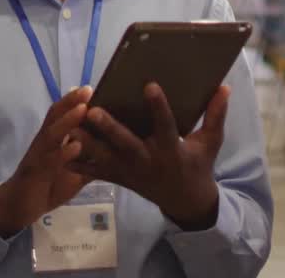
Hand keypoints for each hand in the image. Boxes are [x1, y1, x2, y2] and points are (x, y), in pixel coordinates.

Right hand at [0, 86, 93, 237]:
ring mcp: (39, 156)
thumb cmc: (49, 184)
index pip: (62, 114)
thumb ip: (91, 160)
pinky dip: (63, 153)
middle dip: (70, 102)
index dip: (73, 100)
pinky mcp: (35, 173)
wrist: (20, 206)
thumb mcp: (75, 172)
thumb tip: (114, 150)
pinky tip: (76, 146)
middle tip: (88, 89)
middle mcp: (45, 143)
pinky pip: (49, 161)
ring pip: (51, 135)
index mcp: (53, 140)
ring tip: (83, 109)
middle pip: (55, 116)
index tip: (91, 88)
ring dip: (67, 121)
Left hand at [68, 83, 230, 230]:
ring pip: (103, 157)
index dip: (158, 105)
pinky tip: (59, 146)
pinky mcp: (117, 177)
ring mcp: (129, 171)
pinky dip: (76, 160)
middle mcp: (147, 160)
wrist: (184, 200)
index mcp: (171, 149)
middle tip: (92, 110)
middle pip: (125, 143)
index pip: (165, 125)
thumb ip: (216, 115)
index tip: (149, 85)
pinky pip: (94, 170)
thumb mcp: (211, 142)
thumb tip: (225, 87)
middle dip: (108, 127)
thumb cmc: (198, 164)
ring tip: (67, 123)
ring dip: (85, 141)